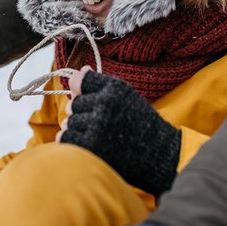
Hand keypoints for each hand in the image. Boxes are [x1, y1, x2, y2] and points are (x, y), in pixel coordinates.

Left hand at [57, 67, 180, 196]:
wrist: (160, 155)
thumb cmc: (142, 124)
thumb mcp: (126, 96)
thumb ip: (101, 85)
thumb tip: (79, 71)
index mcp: (115, 88)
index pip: (79, 80)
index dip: (78, 88)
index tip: (82, 94)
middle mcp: (105, 103)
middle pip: (73, 104)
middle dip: (82, 113)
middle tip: (99, 122)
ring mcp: (97, 125)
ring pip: (69, 121)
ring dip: (78, 129)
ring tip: (97, 134)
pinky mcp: (91, 146)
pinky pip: (66, 137)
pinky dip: (71, 140)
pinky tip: (85, 142)